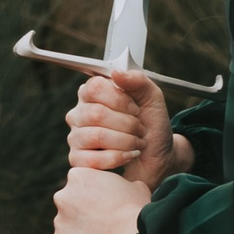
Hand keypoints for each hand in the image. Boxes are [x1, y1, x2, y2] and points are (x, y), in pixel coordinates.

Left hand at [52, 166, 148, 233]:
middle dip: (82, 213)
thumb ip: (120, 185)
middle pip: (69, 205)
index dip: (94, 195)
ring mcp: (58, 222)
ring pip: (67, 227)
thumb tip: (125, 189)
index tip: (106, 205)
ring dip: (80, 232)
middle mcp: (62, 196)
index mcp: (77, 176)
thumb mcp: (135, 186)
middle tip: (103, 224)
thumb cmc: (137, 210)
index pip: (80, 184)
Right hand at [65, 72, 179, 186]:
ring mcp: (76, 137)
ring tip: (137, 143)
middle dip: (128, 124)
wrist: (158, 156)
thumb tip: (116, 73)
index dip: (119, 99)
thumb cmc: (151, 125)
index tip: (136, 109)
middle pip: (96, 114)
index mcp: (93, 93)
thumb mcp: (152, 98)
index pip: (94, 88)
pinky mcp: (78, 160)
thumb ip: (137, 80)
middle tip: (140, 129)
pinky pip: (93, 159)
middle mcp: (80, 113)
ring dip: (126, 141)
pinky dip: (118, 158)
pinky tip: (129, 155)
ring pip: (96, 137)